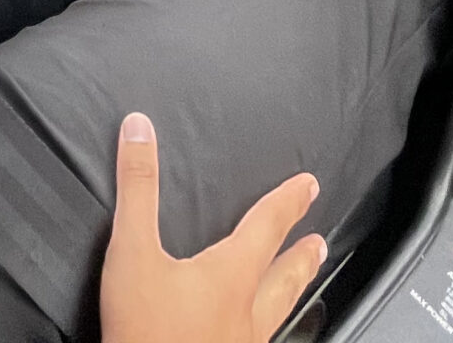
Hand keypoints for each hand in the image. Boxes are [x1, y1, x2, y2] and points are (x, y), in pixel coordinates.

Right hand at [99, 113, 325, 342]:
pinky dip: (265, 330)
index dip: (288, 201)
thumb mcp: (132, 252)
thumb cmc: (145, 330)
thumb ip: (137, 189)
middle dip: (301, 254)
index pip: (268, 226)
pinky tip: (255, 335)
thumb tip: (140, 131)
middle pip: (285, 276)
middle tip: (319, 241)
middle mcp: (246, 312)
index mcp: (231, 275)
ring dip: (291, 293)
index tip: (309, 185)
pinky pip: (259, 341)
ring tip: (302, 284)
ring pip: (278, 314)